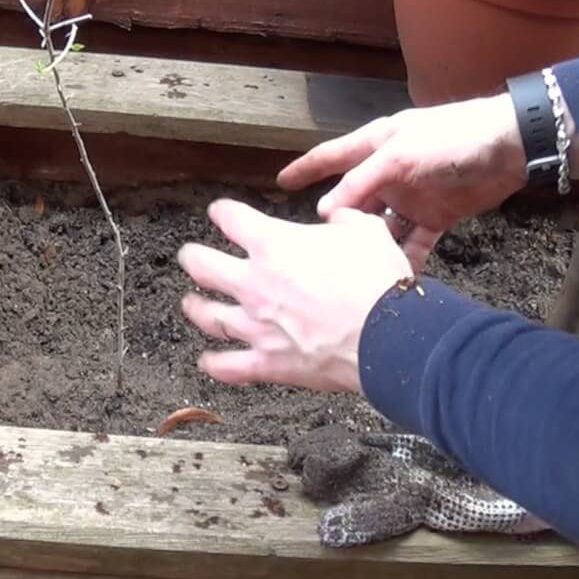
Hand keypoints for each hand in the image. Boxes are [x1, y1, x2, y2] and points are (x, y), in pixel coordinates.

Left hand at [176, 199, 411, 392]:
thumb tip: (339, 218)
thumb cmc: (377, 283)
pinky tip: (207, 360)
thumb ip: (344, 220)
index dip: (222, 212)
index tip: (221, 213)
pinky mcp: (267, 362)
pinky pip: (228, 366)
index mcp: (273, 244)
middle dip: (192, 258)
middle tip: (190, 256)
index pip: (231, 219)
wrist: (388, 337)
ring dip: (195, 307)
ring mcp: (256, 325)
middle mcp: (254, 283)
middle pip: (202, 265)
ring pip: (208, 316)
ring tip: (190, 303)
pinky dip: (214, 364)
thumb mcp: (366, 231)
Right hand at [277, 94, 527, 270]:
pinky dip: (404, 259)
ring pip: (380, 228)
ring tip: (355, 273)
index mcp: (375, 147)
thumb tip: (325, 210)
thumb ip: (361, 181)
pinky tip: (394, 280)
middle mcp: (388, 173)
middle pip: (354, 203)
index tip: (280, 183)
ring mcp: (410, 197)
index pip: (331, 158)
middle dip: (338, 226)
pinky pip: (412, 243)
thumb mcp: (399, 155)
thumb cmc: (451, 137)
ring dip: (370, 248)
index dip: (305, 170)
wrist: (511, 145)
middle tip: (319, 252)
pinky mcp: (435, 216)